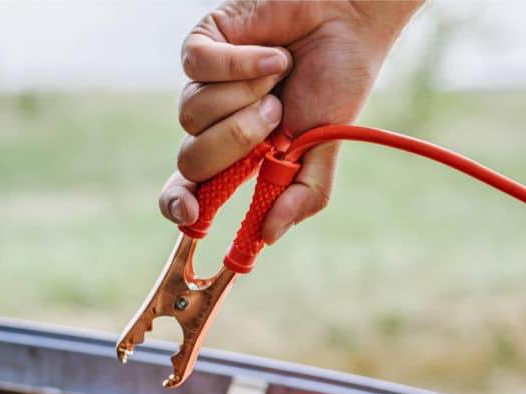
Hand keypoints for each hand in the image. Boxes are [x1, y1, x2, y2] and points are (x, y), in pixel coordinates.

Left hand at [160, 0, 421, 242]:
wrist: (346, 25)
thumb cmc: (336, 86)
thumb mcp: (324, 150)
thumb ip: (299, 195)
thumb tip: (266, 236)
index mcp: (240, 158)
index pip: (189, 190)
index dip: (180, 205)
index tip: (193, 214)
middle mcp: (216, 126)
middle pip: (191, 159)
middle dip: (236, 141)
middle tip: (275, 117)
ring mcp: (205, 85)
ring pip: (193, 112)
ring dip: (247, 97)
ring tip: (281, 78)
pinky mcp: (203, 44)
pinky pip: (199, 67)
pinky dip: (241, 64)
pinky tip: (273, 55)